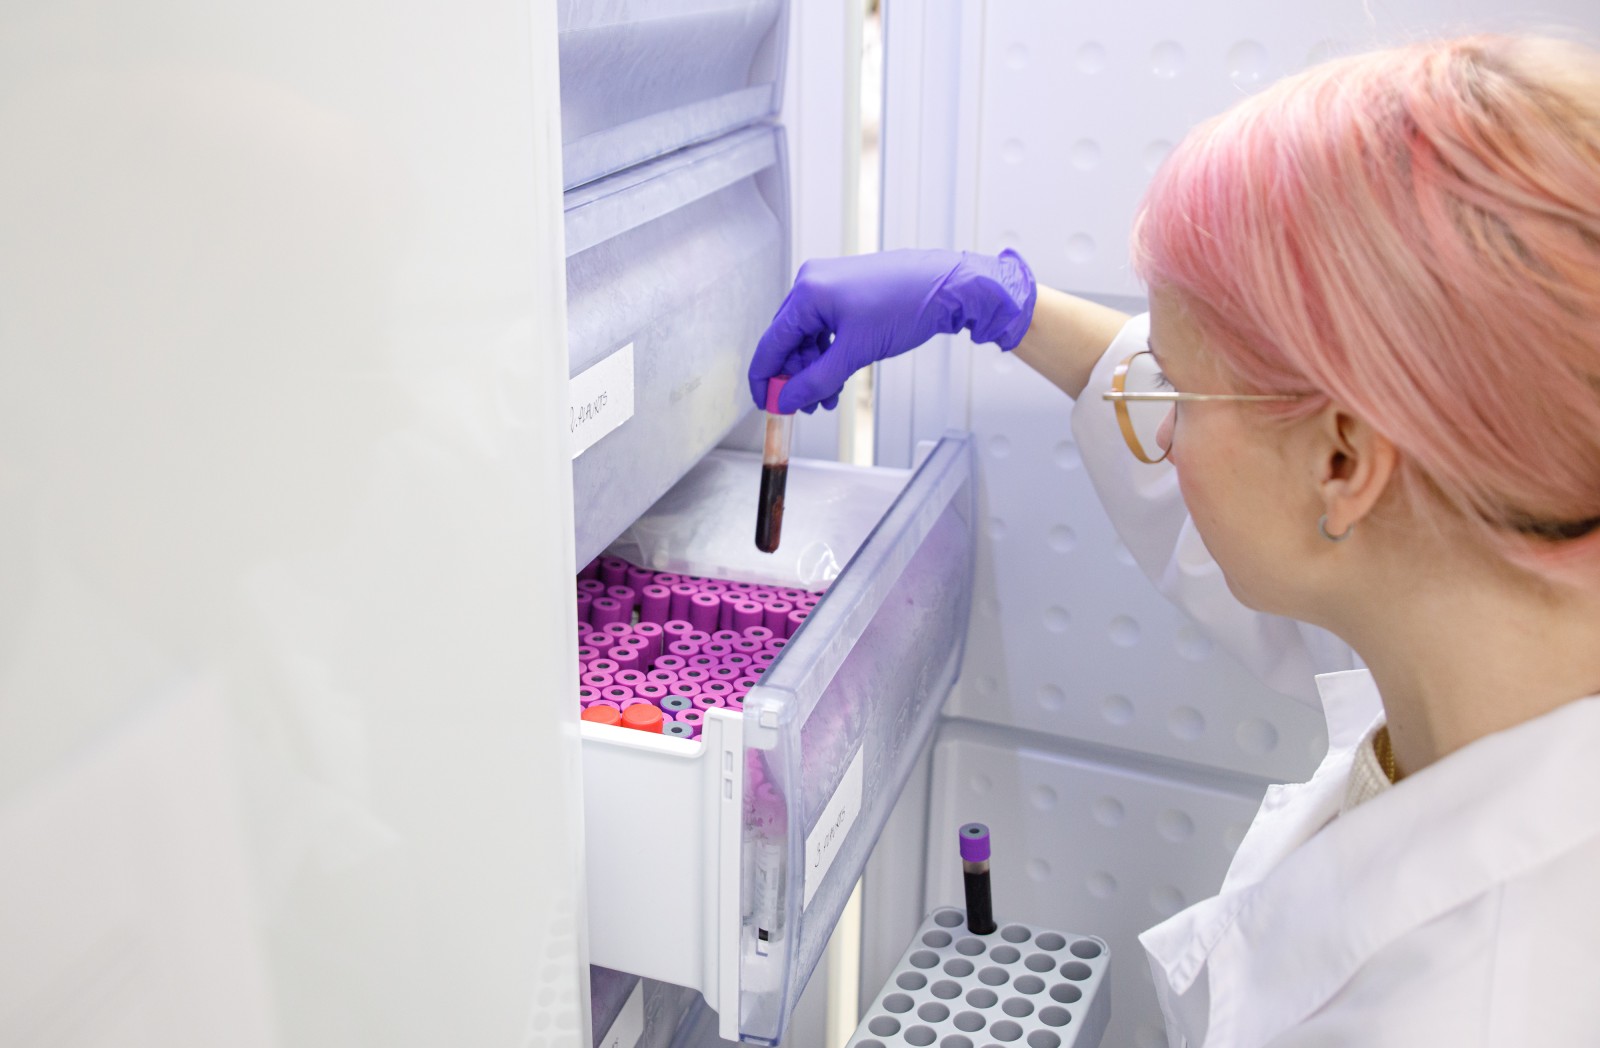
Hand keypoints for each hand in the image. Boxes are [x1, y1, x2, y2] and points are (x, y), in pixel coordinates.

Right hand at [748, 248, 1035, 413]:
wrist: (947, 286)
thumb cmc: (907, 305)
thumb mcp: (856, 353)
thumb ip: (817, 380)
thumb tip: (789, 399)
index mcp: (807, 293)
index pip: (770, 343)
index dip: (766, 380)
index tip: (767, 405)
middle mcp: (811, 284)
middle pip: (788, 342)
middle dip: (796, 378)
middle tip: (806, 406)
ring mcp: (828, 286)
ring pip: (807, 339)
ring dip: (815, 371)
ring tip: (828, 398)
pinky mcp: (845, 293)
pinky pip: (824, 330)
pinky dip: (828, 356)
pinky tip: (838, 377)